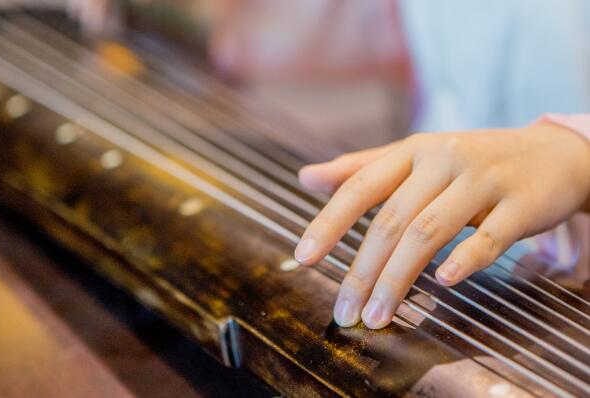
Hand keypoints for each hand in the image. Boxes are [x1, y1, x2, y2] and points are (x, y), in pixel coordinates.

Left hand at [295, 123, 589, 328]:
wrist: (552, 154)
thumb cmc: (471, 162)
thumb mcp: (415, 157)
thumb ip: (361, 169)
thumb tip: (305, 177)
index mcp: (413, 151)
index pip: (361, 186)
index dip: (329, 222)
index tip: (304, 257)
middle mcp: (444, 160)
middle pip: (393, 220)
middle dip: (363, 271)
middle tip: (346, 311)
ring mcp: (484, 180)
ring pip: (430, 231)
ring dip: (399, 278)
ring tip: (379, 315)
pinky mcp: (522, 204)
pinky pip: (491, 236)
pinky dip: (465, 259)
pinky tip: (444, 282)